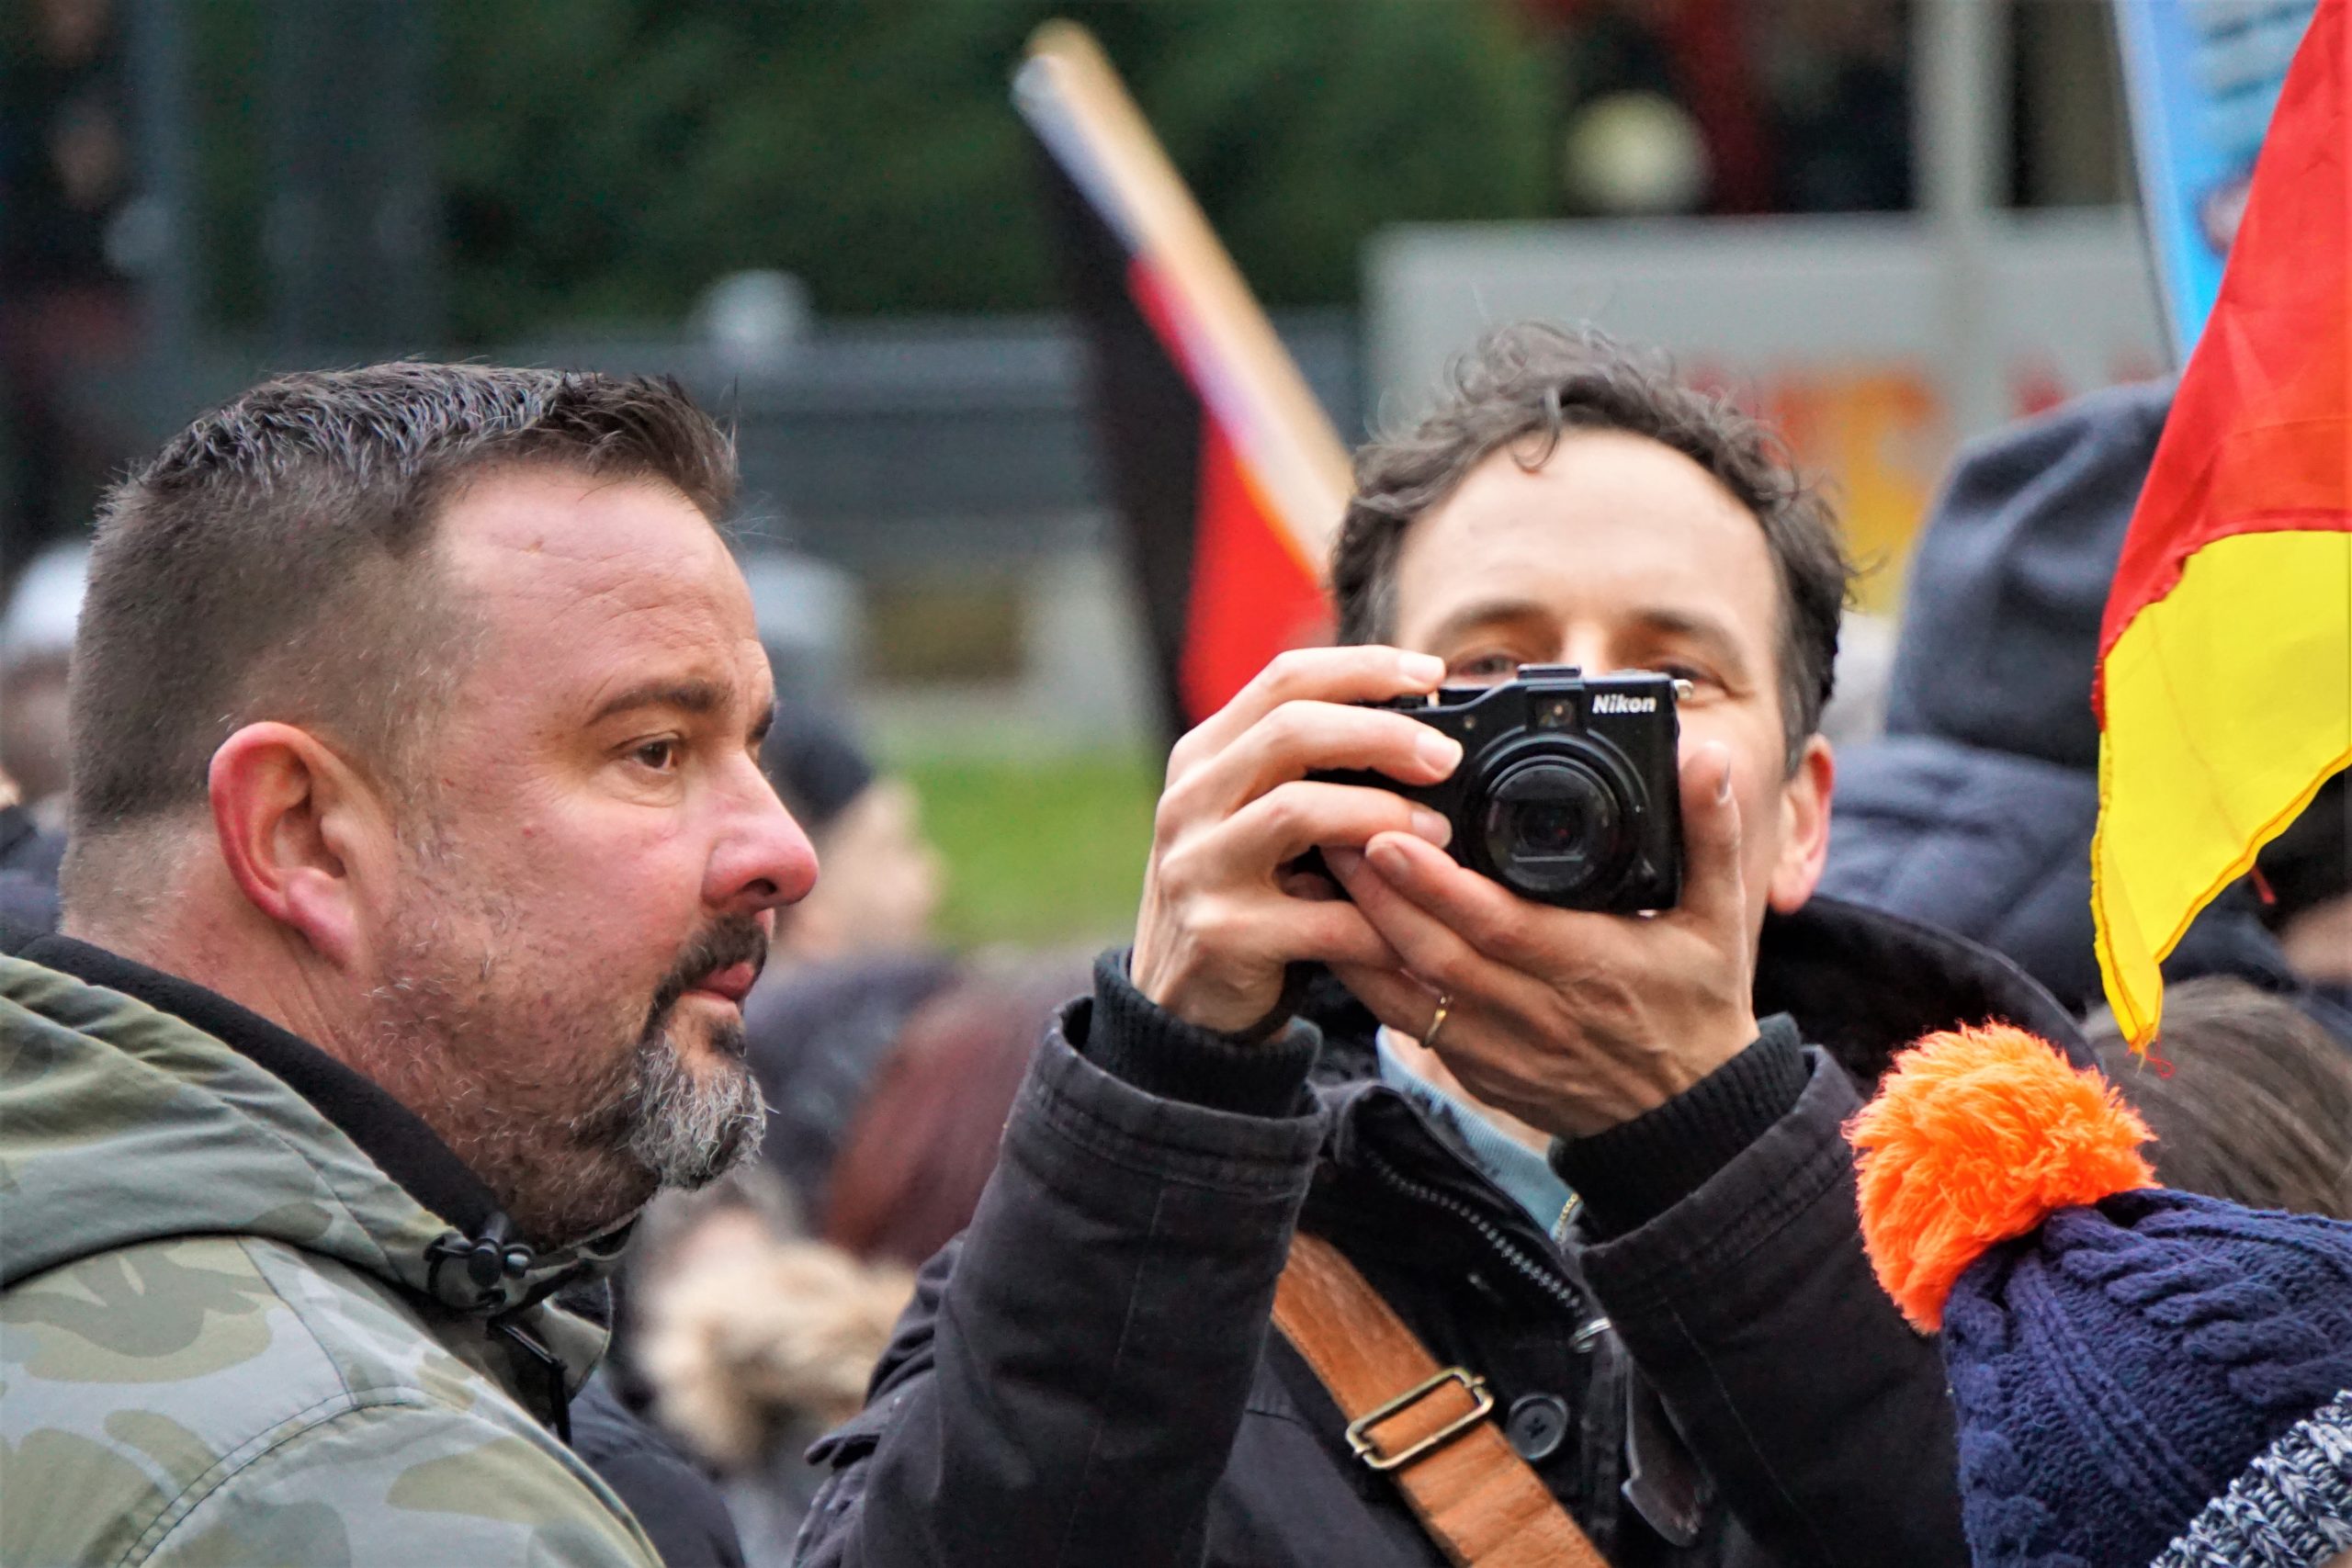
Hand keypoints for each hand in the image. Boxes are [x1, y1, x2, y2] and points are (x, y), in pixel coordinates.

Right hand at [1131, 647, 1463, 1034]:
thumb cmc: (1241, 896)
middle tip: (1446, 758)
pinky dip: (1377, 921)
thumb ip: (1306, 771)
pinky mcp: (1221, 933)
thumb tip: (1421, 730)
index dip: (1363, 668)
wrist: (1181, 1003)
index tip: (1432, 674)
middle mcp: (1190, 800)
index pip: (1284, 680)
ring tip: (1439, 834)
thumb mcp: (1253, 818)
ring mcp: (1198, 866)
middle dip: (1382, 734)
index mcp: (1203, 757)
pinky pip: (1319, 918)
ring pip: (1298, 811)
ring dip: (1382, 817)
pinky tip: (1411, 929)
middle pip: (1290, 731)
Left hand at [1328, 742, 1758, 1137]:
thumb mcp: (1719, 922)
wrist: (1686, 1121)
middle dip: (1374, 894)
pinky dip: (1365, 978)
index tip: (1387, 836)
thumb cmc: (1698, 1007)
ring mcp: (1498, 1048)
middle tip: (1327, 829)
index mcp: (1590, 967)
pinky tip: (1332, 931)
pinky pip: (1405, 1021)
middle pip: (1434, 951)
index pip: (1499, 925)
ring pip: (1407, 989)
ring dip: (1357, 930)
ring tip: (1318, 867)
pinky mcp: (1475, 1068)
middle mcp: (1535, 1012)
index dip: (1436, 887)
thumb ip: (1708, 834)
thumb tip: (1705, 754)